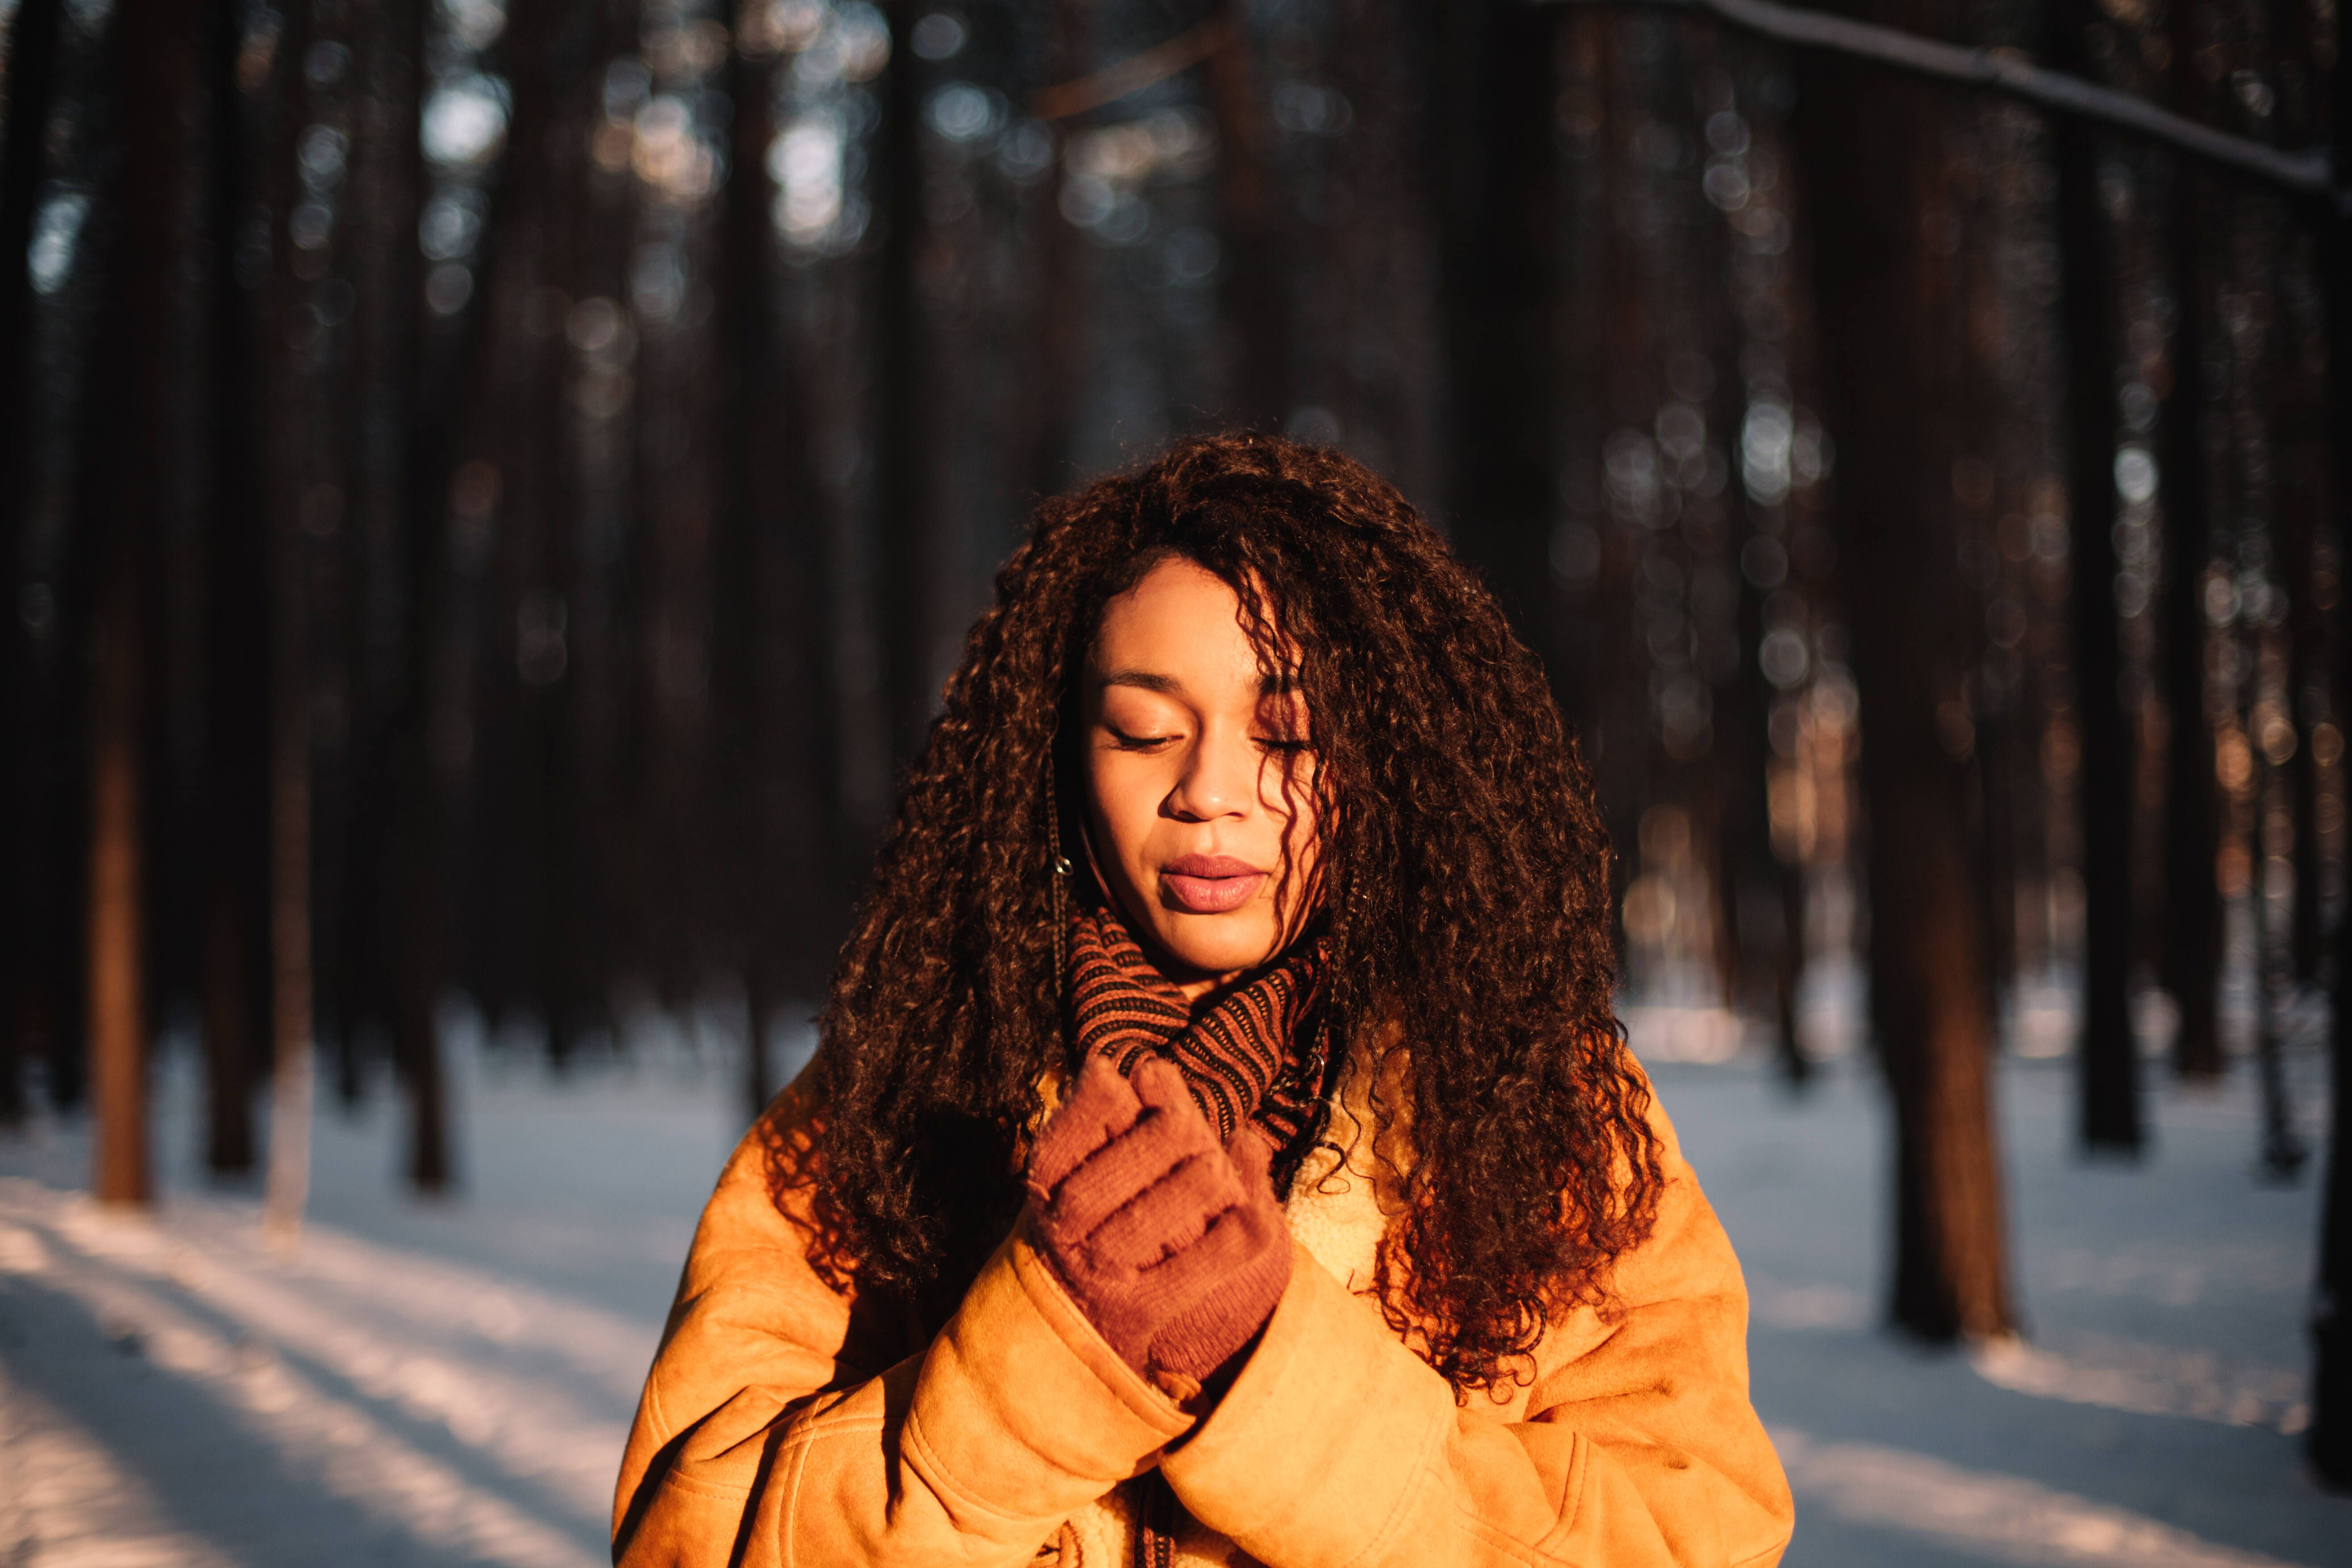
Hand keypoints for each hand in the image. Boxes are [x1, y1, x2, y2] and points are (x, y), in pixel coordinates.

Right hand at [1026, 1055, 1292, 1387]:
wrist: (1074, 1322)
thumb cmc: (1093, 1217)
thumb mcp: (1086, 1167)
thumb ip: (1109, 1118)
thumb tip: (1137, 1067)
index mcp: (1043, 1191)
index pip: (1057, 1144)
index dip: (1091, 1107)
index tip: (1124, 1078)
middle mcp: (1063, 1236)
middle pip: (1098, 1185)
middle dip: (1152, 1144)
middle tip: (1187, 1121)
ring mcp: (1100, 1276)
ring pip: (1144, 1228)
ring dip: (1187, 1188)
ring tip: (1216, 1166)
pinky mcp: (1143, 1313)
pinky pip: (1198, 1271)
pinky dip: (1234, 1236)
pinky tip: (1258, 1207)